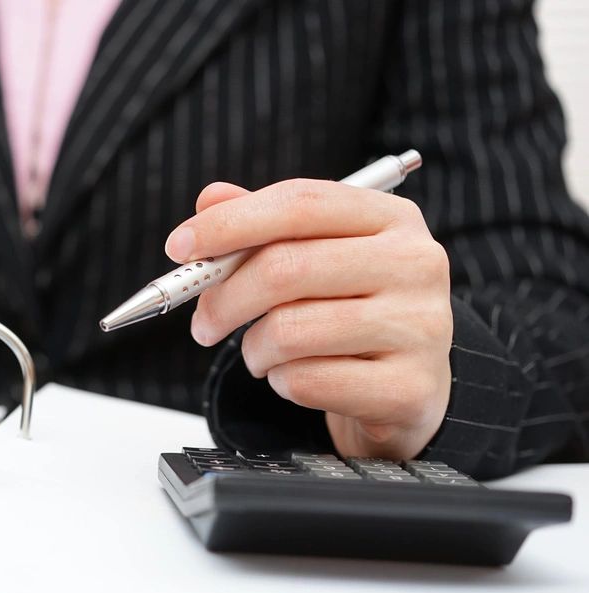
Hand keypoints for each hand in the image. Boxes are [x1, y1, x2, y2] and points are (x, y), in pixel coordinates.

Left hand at [166, 179, 452, 460]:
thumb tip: (210, 199)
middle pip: (285, 268)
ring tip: (262, 354)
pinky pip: (306, 382)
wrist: (410, 387)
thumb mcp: (315, 258)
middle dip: (223, 299)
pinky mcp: (408, 387)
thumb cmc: (351, 312)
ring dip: (253, 349)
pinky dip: (281, 383)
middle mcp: (415, 264)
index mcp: (391, 218)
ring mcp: (420, 327)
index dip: (230, 223)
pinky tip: (295, 377)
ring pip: (289, 331)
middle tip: (202, 324)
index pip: (300, 203)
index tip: (178, 247)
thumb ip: (263, 226)